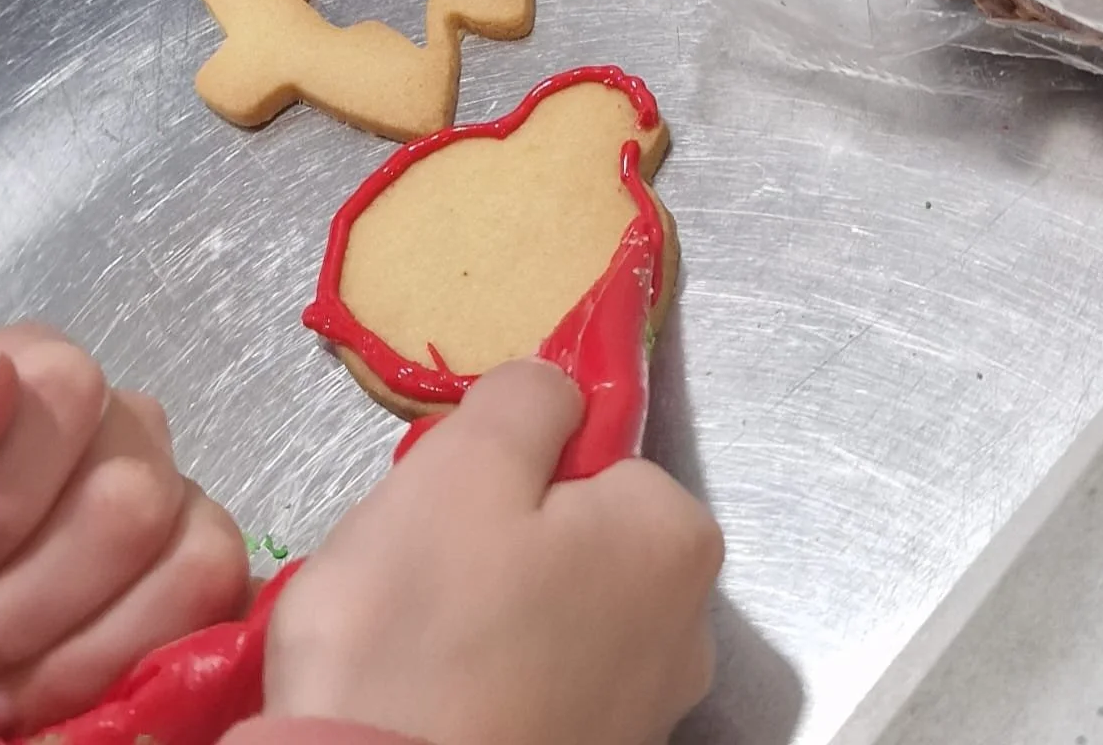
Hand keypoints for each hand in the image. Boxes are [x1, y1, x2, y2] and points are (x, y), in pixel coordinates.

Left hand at [0, 325, 249, 744]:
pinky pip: (205, 612)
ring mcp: (168, 507)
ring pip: (176, 560)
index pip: (64, 386)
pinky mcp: (198, 592)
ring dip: (55, 651)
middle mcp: (110, 428)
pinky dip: (105, 677)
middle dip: (15, 602)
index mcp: (19, 380)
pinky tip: (37, 701)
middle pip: (124, 493)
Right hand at [262, 360, 722, 744]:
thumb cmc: (426, 626)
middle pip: (578, 537)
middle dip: (502, 540)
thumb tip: (555, 390)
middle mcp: (687, 634)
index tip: (454, 498)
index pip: (597, 453)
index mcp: (674, 539)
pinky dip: (485, 688)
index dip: (516, 464)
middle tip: (424, 567)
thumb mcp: (466, 461)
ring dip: (489, 617)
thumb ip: (527, 398)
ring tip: (415, 644)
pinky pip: (531, 690)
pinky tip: (431, 702)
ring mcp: (644, 719)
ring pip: (550, 616)